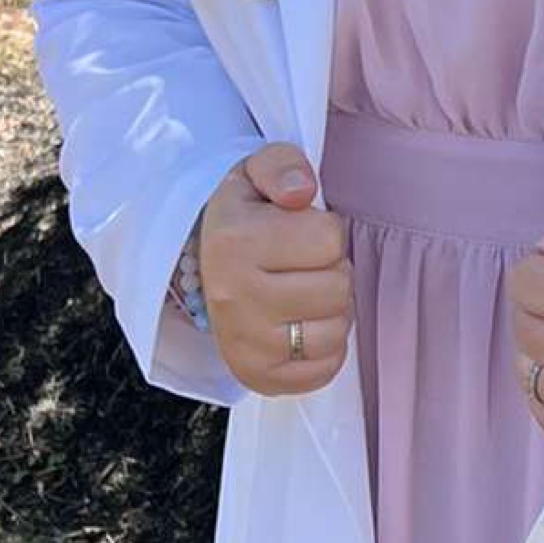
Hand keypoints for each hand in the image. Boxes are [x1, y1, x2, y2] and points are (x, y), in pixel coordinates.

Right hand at [197, 144, 352, 395]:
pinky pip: (327, 368)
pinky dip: (325, 348)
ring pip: (337, 329)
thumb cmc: (244, 218)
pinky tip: (299, 325)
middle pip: (339, 286)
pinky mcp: (258, 377)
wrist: (205, 268)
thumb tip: (301, 192)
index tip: (296, 232)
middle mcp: (234, 297)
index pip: (330, 238)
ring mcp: (245, 343)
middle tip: (300, 266)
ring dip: (330, 310)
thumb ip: (283, 165)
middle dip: (329, 270)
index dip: (323, 231)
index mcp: (234, 241)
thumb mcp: (256, 173)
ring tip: (300, 294)